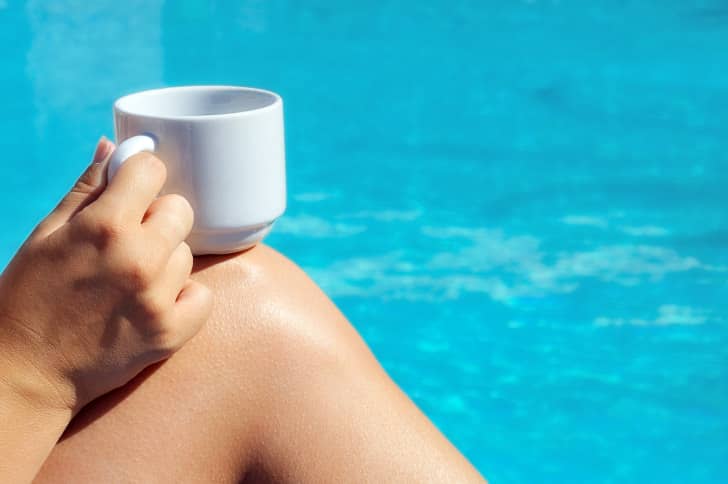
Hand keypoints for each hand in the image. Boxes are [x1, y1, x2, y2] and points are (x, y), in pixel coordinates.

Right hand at [0, 138, 211, 412]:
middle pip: (180, 209)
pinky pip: (203, 296)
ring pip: (188, 254)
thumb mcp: (47, 233)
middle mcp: (137, 258)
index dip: (142, 175)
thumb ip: (87, 187)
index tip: (134, 189)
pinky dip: (185, 298)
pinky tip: (154, 304)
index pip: (151, 169)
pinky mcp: (171, 333)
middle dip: (158, 218)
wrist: (25, 372)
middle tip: (130, 241)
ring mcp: (157, 298)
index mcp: (102, 226)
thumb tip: (115, 145)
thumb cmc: (29, 296)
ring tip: (131, 280)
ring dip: (166, 261)